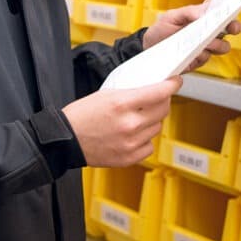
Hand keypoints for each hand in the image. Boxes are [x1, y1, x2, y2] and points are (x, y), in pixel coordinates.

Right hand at [62, 77, 181, 166]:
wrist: (66, 140)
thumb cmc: (82, 115)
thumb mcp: (106, 94)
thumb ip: (131, 93)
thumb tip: (153, 90)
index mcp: (121, 103)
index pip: (159, 92)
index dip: (171, 85)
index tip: (175, 82)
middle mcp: (129, 124)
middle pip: (163, 110)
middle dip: (162, 101)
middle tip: (156, 98)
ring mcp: (130, 143)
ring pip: (157, 127)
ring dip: (152, 121)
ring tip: (137, 118)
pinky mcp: (128, 158)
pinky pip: (149, 145)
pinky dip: (144, 139)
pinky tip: (133, 134)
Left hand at [142, 4, 240, 71]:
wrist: (148, 47)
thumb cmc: (161, 29)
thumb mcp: (172, 15)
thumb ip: (189, 12)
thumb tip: (204, 13)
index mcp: (203, 19)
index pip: (222, 14)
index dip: (232, 13)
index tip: (234, 12)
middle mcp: (208, 33)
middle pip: (229, 31)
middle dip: (232, 29)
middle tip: (228, 29)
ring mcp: (205, 48)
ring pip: (222, 47)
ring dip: (216, 44)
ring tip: (205, 42)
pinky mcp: (198, 61)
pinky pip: (206, 59)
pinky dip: (200, 55)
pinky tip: (192, 53)